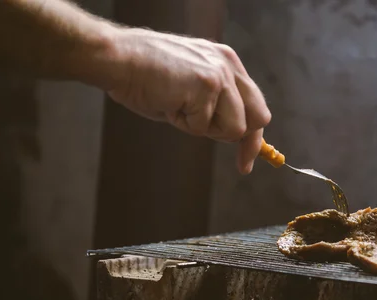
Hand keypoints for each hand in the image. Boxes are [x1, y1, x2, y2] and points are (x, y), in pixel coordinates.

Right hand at [105, 28, 270, 173]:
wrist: (119, 59)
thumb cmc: (147, 77)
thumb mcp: (192, 88)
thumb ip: (218, 105)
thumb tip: (236, 136)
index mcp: (228, 62)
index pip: (255, 105)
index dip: (253, 137)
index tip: (247, 162)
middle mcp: (229, 65)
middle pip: (258, 118)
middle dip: (244, 142)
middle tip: (235, 159)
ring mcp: (219, 75)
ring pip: (235, 128)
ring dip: (205, 130)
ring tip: (180, 109)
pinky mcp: (206, 86)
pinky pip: (204, 127)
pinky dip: (184, 125)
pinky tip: (169, 104)